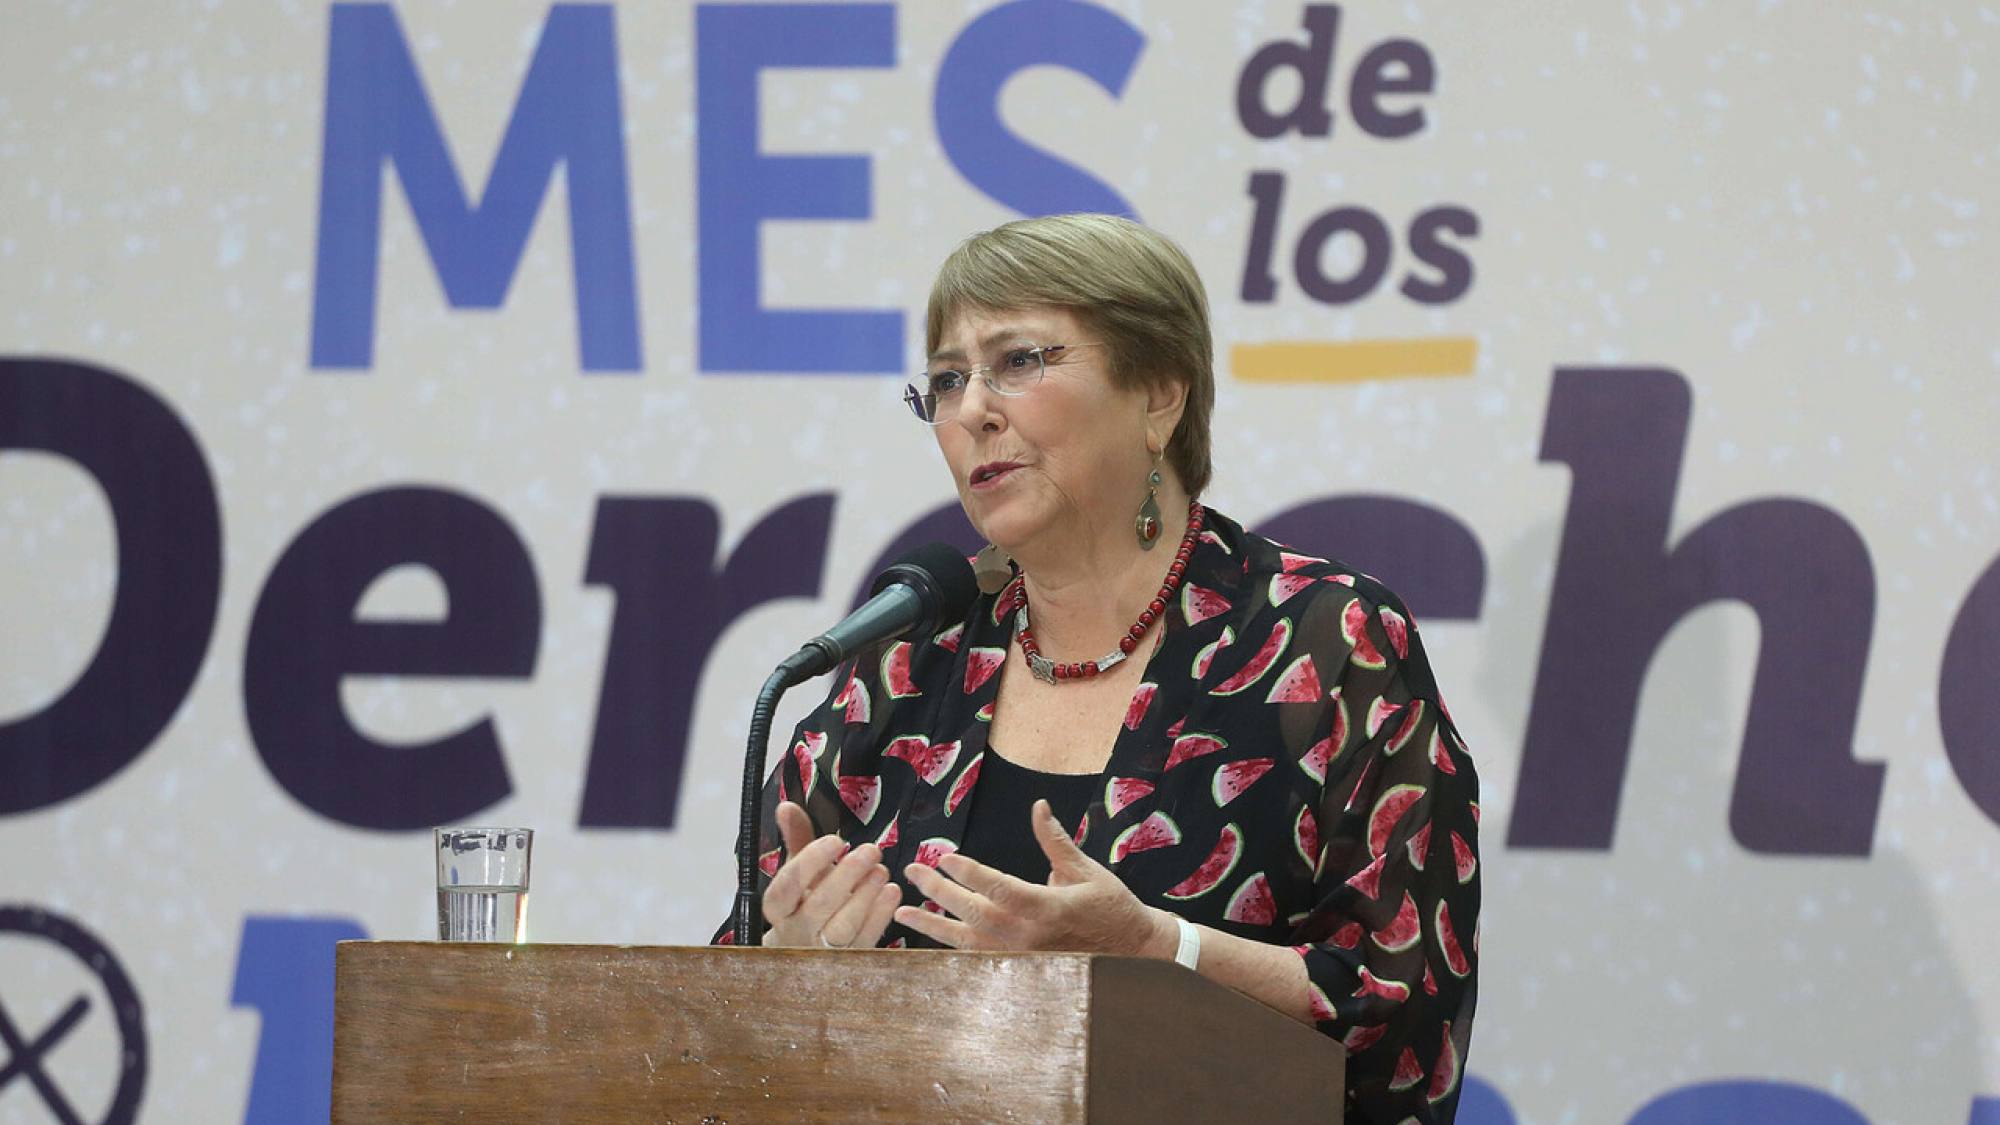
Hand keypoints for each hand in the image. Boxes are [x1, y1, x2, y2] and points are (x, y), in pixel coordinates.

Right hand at [761, 801, 901, 948]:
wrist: (801, 955)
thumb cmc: (802, 906)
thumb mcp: (797, 874)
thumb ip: (796, 839)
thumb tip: (786, 806)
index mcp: (778, 908)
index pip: (787, 886)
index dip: (810, 862)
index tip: (835, 840)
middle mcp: (796, 932)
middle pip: (819, 905)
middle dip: (847, 875)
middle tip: (871, 850)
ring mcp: (821, 952)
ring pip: (843, 928)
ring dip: (865, 896)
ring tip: (881, 871)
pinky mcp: (848, 961)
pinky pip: (865, 941)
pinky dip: (880, 916)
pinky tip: (891, 892)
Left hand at [894, 799, 1178, 957]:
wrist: (1133, 953)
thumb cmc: (1110, 906)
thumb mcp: (1085, 870)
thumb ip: (1055, 841)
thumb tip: (1038, 806)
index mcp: (1047, 908)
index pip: (999, 889)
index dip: (969, 874)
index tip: (944, 858)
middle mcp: (1029, 936)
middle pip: (974, 914)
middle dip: (939, 893)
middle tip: (913, 871)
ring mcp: (1021, 957)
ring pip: (968, 942)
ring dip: (933, 926)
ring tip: (902, 913)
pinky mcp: (1018, 968)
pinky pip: (976, 958)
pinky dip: (950, 947)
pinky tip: (928, 936)